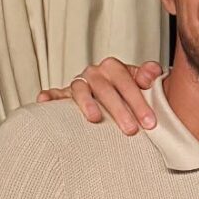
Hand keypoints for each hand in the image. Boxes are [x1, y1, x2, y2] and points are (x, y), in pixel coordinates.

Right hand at [37, 58, 163, 134]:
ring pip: (80, 89)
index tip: (149, 122)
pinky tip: (45, 102)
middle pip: (104, 87)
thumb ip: (148, 75)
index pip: (126, 80)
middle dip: (119, 109)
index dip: (138, 100)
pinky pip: (53, 94)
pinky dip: (49, 97)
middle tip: (131, 130)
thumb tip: (153, 72)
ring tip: (95, 119)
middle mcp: (94, 73)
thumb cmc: (128, 92)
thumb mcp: (141, 83)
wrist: (112, 94)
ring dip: (87, 103)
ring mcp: (78, 84)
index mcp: (113, 68)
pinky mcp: (62, 95)